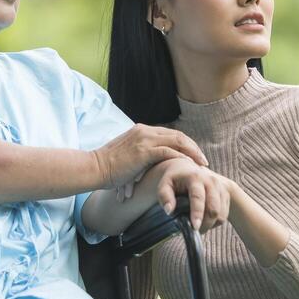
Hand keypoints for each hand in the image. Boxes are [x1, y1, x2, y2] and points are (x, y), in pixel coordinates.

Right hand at [92, 124, 207, 193]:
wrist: (94, 168)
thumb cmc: (109, 167)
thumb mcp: (128, 156)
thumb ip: (141, 155)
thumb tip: (151, 166)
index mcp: (142, 130)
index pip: (170, 134)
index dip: (185, 144)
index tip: (194, 157)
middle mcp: (145, 131)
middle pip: (178, 135)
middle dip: (193, 148)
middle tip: (203, 161)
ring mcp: (144, 139)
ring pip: (177, 141)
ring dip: (192, 153)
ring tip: (201, 165)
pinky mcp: (143, 151)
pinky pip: (168, 152)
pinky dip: (181, 158)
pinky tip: (189, 167)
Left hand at [153, 158, 230, 233]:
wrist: (190, 168)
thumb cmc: (175, 179)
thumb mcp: (165, 184)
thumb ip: (165, 197)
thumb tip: (169, 211)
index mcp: (195, 178)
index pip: (198, 198)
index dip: (197, 214)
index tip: (195, 227)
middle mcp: (211, 181)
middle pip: (213, 209)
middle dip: (205, 224)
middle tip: (194, 230)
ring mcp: (220, 187)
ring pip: (220, 214)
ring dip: (210, 224)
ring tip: (198, 224)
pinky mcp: (226, 194)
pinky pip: (224, 215)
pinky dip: (215, 222)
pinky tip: (205, 219)